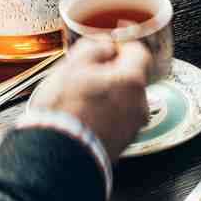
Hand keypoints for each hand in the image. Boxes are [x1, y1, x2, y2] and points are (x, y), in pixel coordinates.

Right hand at [31, 38, 151, 161]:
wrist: (59, 154)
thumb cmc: (65, 110)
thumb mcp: (73, 67)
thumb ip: (95, 48)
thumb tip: (107, 45)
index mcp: (132, 80)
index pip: (140, 52)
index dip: (123, 46)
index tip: (109, 48)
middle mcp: (140, 102)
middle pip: (133, 78)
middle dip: (114, 73)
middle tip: (88, 76)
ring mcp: (135, 124)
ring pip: (127, 99)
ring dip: (111, 95)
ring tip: (83, 101)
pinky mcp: (126, 141)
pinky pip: (121, 118)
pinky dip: (109, 114)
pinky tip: (87, 117)